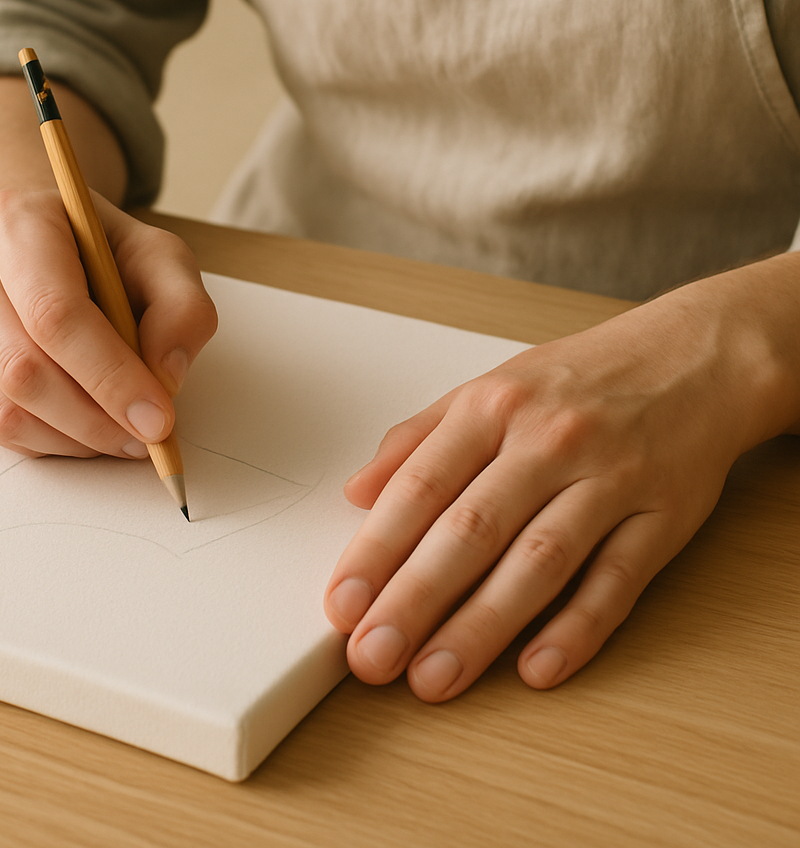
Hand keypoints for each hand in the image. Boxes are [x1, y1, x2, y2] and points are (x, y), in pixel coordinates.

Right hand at [0, 188, 216, 457]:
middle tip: (146, 438)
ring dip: (73, 438)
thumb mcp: (163, 260)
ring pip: (1, 408)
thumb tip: (165, 377)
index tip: (157, 419)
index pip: (55, 313)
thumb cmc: (107, 255)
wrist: (51, 251)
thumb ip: (182, 309)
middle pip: (21, 367)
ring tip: (122, 435)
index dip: (110, 375)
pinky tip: (85, 428)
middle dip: (94, 417)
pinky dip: (48, 442)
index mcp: (17, 223)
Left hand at [324, 267, 799, 700]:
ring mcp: (610, 479)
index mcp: (494, 407)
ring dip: (482, 627)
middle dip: (415, 600)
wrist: (693, 358)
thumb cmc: (577, 380)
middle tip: (372, 656)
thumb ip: (418, 440)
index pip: (421, 486)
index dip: (376, 550)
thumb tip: (356, 492)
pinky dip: (578, 629)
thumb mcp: (488, 388)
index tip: (343, 603)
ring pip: (538, 563)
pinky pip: (616, 581)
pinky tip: (537, 669)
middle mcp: (548, 441)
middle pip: (471, 531)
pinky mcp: (662, 517)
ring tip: (434, 678)